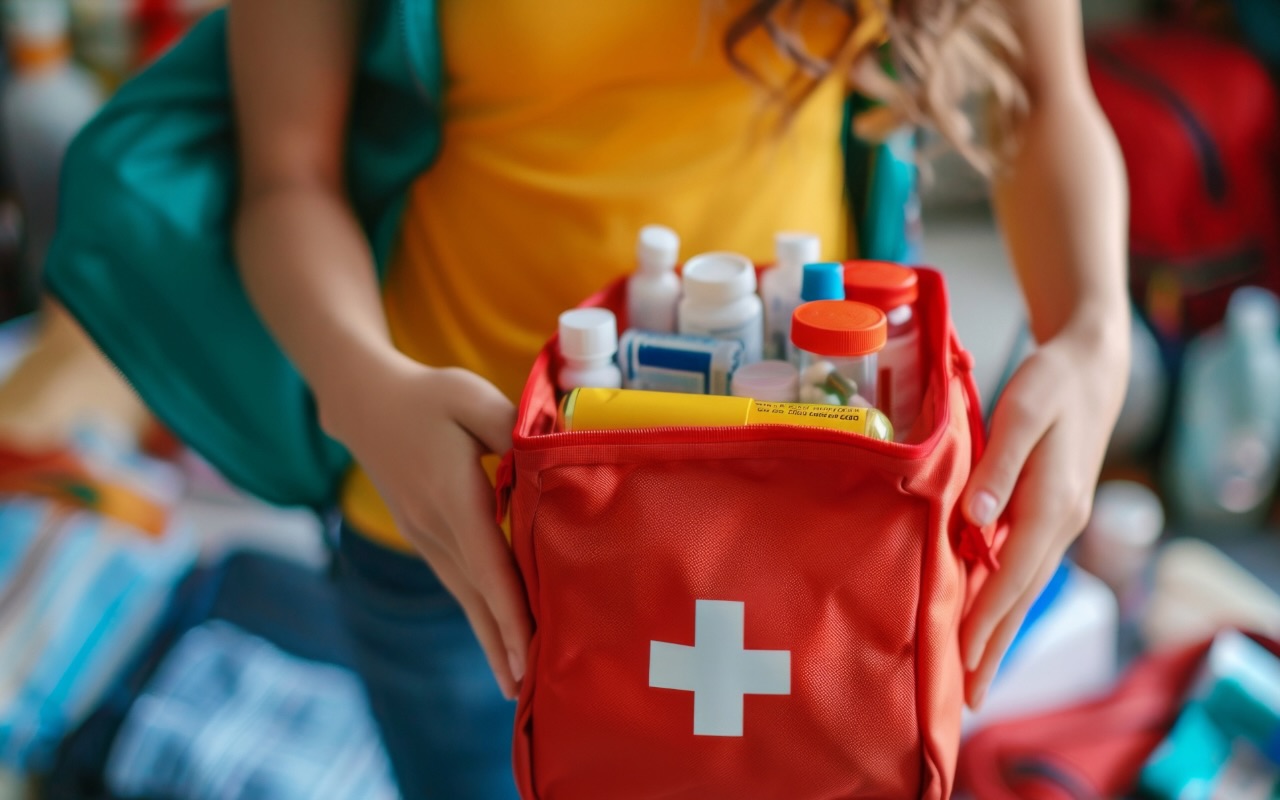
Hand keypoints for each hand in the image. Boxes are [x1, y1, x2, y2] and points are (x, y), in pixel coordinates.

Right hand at [322, 359, 530, 699]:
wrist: (365, 404)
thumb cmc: (427, 396)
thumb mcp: (470, 395)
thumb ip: (510, 425)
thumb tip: (545, 454)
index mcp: (451, 494)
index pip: (487, 560)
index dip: (509, 608)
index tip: (527, 649)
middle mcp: (434, 525)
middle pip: (475, 593)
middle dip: (502, 642)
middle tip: (529, 690)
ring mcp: (426, 535)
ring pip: (465, 594)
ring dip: (490, 638)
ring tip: (515, 683)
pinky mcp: (426, 536)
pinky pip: (458, 582)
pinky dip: (479, 613)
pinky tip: (497, 639)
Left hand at [958, 311, 1129, 709]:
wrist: (1090, 368)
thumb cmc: (1050, 382)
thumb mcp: (1023, 409)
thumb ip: (999, 463)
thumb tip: (977, 517)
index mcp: (1053, 503)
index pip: (1013, 573)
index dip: (986, 616)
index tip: (962, 656)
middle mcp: (1060, 522)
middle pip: (1022, 596)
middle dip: (994, 646)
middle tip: (968, 698)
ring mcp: (1058, 522)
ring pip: (1024, 588)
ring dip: (1000, 632)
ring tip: (977, 676)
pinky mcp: (1050, 515)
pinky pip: (1024, 569)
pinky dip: (1005, 601)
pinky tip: (988, 619)